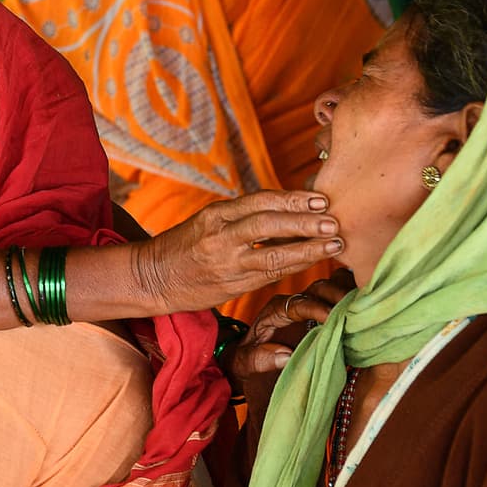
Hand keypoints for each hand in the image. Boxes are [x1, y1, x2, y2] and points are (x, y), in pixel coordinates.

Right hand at [137, 190, 343, 312]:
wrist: (152, 277)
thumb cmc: (184, 246)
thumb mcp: (207, 221)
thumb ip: (241, 216)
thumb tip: (288, 208)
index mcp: (215, 214)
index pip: (260, 201)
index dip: (293, 199)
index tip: (320, 199)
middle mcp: (220, 236)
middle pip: (269, 224)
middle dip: (304, 222)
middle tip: (334, 221)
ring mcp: (226, 263)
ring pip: (273, 254)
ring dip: (308, 249)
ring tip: (335, 244)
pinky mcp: (231, 287)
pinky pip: (268, 275)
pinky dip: (293, 266)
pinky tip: (313, 261)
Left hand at [228, 270, 354, 415]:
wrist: (245, 356)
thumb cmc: (245, 359)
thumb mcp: (244, 362)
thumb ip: (259, 359)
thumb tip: (284, 356)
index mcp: (276, 309)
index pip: (300, 303)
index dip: (317, 309)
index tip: (332, 318)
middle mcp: (295, 301)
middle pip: (320, 288)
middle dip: (339, 297)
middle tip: (357, 309)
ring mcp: (310, 302)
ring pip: (333, 286)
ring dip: (350, 293)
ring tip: (367, 305)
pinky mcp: (322, 308)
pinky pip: (340, 294)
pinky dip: (354, 296)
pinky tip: (369, 305)